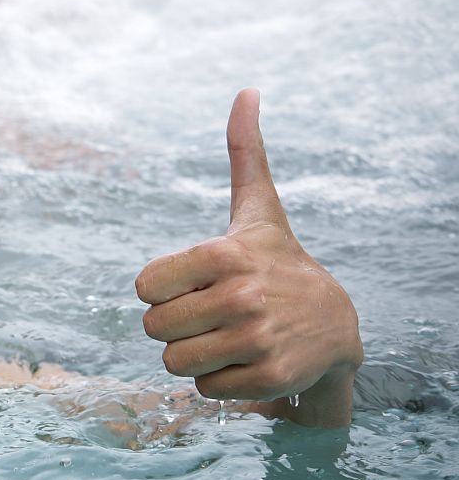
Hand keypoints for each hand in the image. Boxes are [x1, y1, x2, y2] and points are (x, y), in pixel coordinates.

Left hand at [135, 90, 360, 422]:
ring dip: (193, 355)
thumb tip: (246, 90)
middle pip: (154, 328)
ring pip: (174, 363)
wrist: (337, 324)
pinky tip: (246, 360)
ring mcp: (258, 338)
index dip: (161, 290)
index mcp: (224, 253)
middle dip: (175, 326)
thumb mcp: (258, 210)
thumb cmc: (278, 261)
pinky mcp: (270, 377)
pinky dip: (217, 382)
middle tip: (211, 315)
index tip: (193, 283)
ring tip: (227, 337)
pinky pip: (203, 389)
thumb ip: (244, 152)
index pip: (143, 288)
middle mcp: (242, 295)